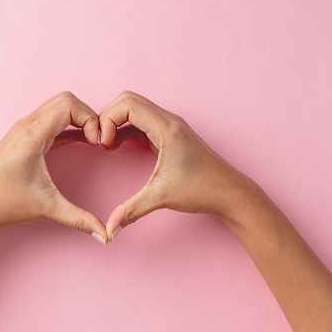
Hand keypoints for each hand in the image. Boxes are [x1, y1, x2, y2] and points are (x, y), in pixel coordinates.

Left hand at [0, 91, 107, 242]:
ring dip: (78, 118)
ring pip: (58, 105)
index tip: (96, 143)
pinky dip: (68, 125)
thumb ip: (79, 219)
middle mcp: (27, 125)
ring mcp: (23, 128)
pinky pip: (51, 119)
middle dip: (87, 115)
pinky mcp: (23, 136)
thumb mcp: (46, 208)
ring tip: (90, 141)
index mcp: (32, 135)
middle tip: (96, 140)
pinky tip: (79, 141)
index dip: (90, 120)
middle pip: (65, 99)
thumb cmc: (2, 202)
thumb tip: (105, 234)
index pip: (69, 105)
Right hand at [99, 90, 254, 240]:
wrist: (229, 192)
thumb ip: (131, 211)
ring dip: (116, 121)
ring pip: (134, 108)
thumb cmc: (202, 189)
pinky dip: (125, 129)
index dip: (108, 119)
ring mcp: (169, 126)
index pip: (127, 104)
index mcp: (167, 128)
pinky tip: (118, 146)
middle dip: (108, 116)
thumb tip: (109, 231)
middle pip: (128, 100)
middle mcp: (168, 121)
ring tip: (108, 144)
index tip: (104, 144)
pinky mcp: (169, 134)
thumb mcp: (161, 198)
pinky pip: (141, 121)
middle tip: (102, 141)